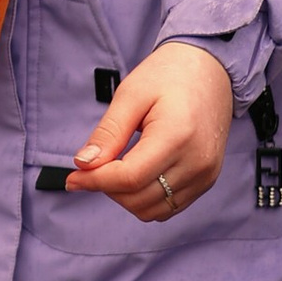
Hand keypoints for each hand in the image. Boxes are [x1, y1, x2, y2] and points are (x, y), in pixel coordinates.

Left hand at [67, 40, 232, 222]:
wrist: (210, 70)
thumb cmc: (169, 75)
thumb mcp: (131, 94)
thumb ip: (108, 133)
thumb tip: (83, 165)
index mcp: (177, 136)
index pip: (129, 178)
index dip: (95, 181)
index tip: (72, 177)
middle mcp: (197, 162)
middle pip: (139, 199)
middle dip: (107, 188)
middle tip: (92, 166)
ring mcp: (205, 175)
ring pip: (153, 210)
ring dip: (125, 197)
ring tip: (115, 168)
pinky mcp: (207, 180)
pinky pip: (169, 207)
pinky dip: (145, 199)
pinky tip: (135, 175)